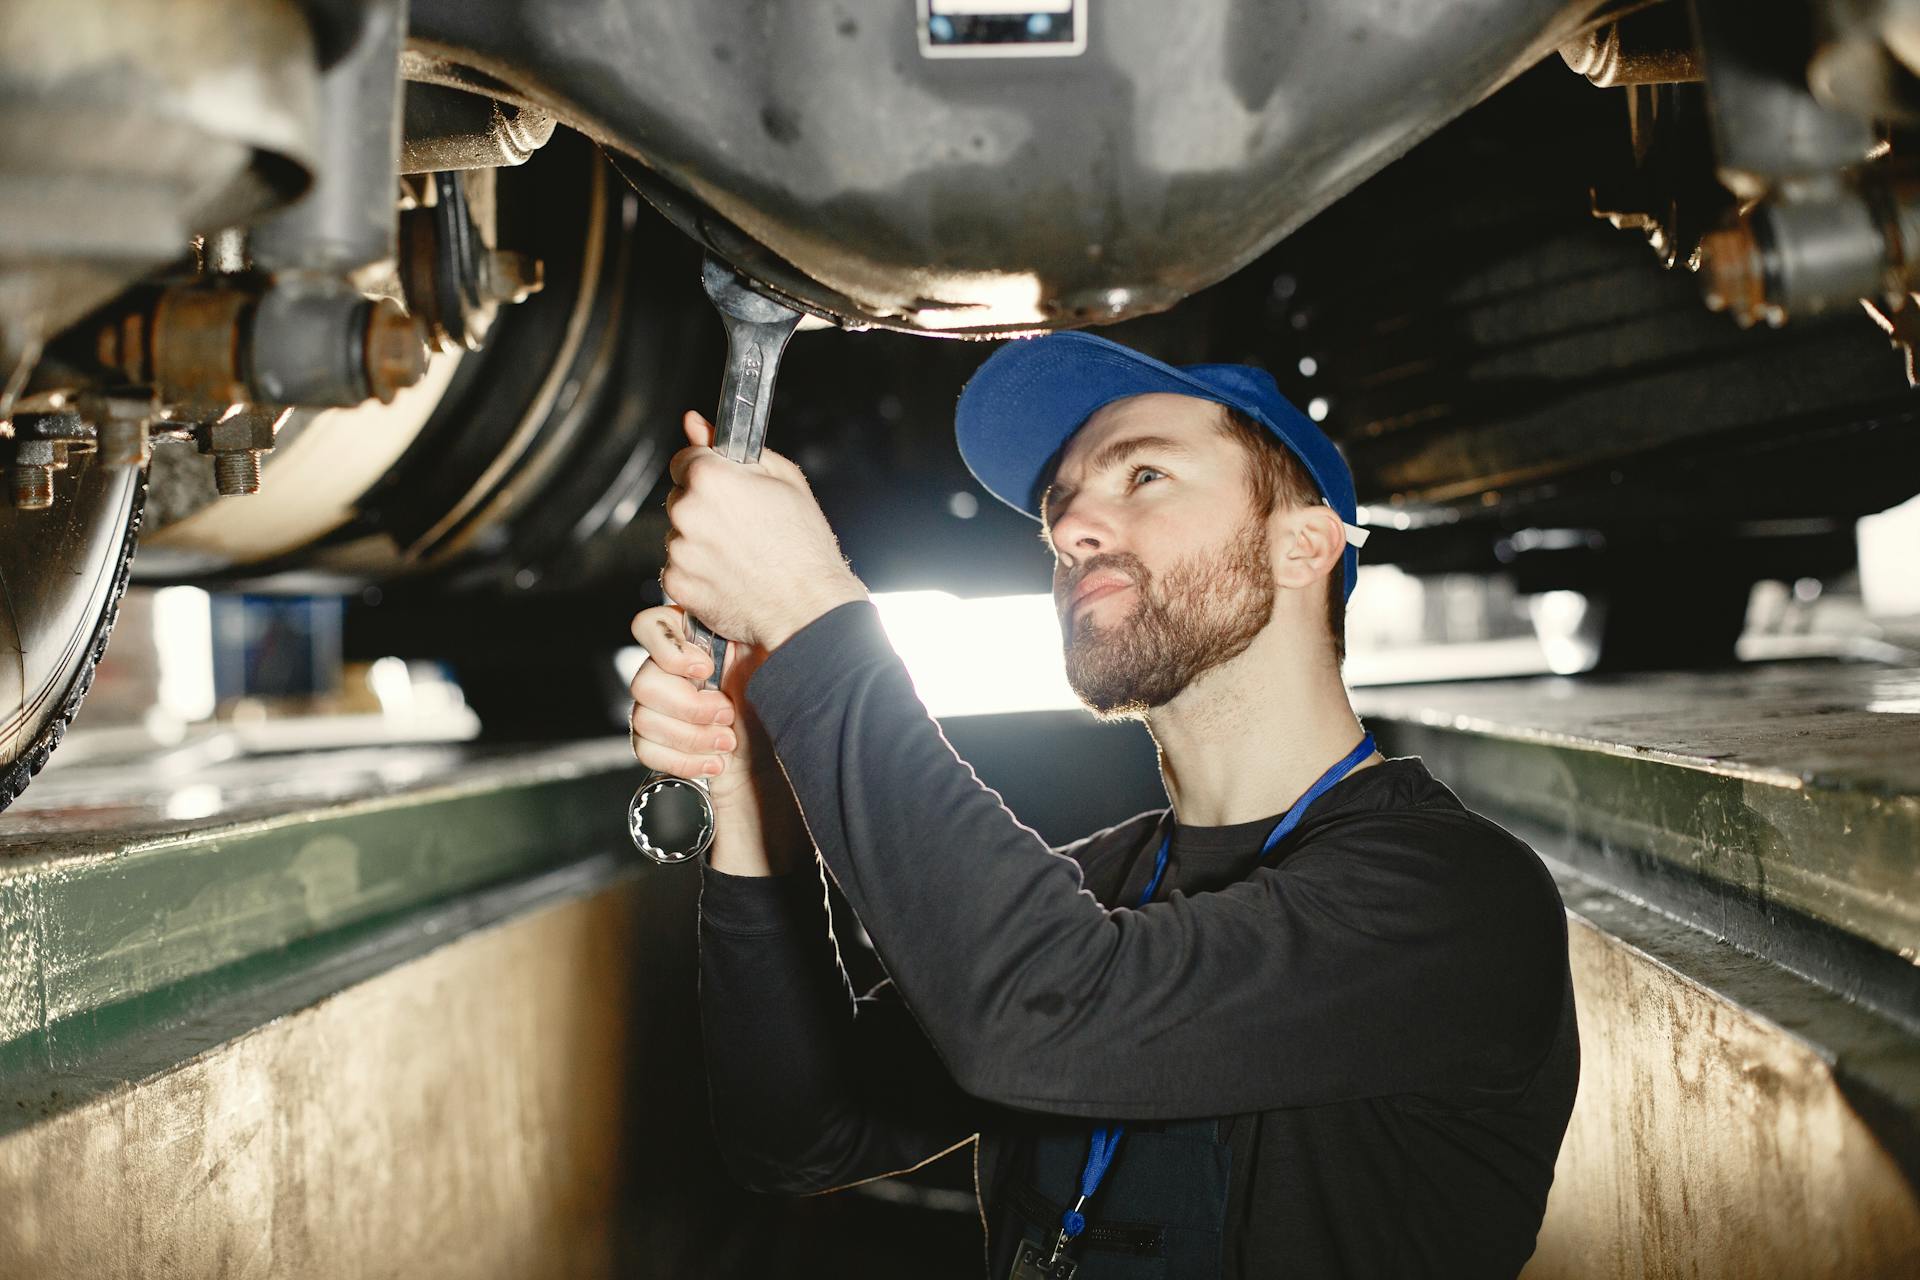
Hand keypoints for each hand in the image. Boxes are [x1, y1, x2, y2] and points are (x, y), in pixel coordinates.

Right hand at [628, 603, 803, 873]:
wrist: (787, 773)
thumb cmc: (791, 711)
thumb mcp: (781, 663)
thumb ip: (755, 633)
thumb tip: (742, 609)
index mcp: (701, 643)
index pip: (650, 624)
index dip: (668, 648)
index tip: (706, 668)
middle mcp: (677, 674)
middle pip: (643, 680)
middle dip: (688, 706)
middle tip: (727, 715)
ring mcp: (666, 711)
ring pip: (642, 718)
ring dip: (690, 737)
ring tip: (727, 742)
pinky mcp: (663, 745)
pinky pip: (644, 749)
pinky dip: (682, 761)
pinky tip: (715, 763)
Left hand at [661, 411, 866, 650]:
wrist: (808, 608)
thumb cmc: (804, 545)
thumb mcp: (783, 479)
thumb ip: (731, 448)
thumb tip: (694, 423)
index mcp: (710, 477)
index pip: (683, 459)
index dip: (705, 471)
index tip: (723, 487)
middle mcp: (687, 511)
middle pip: (680, 498)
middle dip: (703, 507)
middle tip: (741, 526)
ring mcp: (679, 550)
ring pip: (679, 535)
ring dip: (699, 541)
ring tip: (740, 555)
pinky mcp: (676, 584)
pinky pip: (678, 568)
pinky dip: (698, 572)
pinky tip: (729, 576)